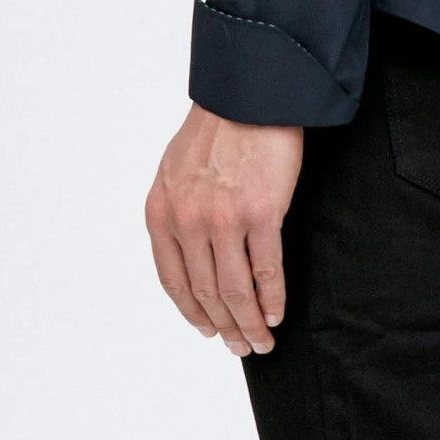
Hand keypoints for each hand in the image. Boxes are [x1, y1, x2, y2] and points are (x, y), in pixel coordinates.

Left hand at [145, 103, 303, 356]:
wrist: (249, 93)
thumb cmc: (218, 125)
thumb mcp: (176, 169)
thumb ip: (178, 210)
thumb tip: (191, 251)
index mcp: (162, 212)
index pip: (173, 280)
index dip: (192, 312)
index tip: (207, 329)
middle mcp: (187, 221)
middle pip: (206, 293)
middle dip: (224, 327)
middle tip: (240, 346)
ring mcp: (224, 220)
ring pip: (235, 291)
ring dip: (249, 324)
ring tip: (261, 341)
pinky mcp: (261, 214)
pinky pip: (266, 272)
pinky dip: (272, 300)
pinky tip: (277, 313)